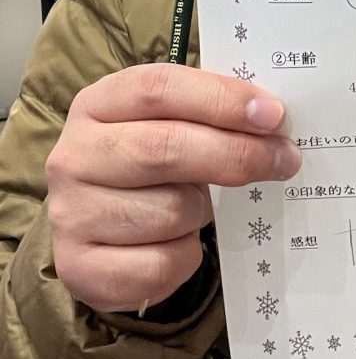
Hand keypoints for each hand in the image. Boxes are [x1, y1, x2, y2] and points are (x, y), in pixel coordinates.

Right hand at [46, 63, 300, 312]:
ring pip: (170, 212)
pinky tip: (177, 244)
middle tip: (284, 160)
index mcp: (97, 104)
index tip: (274, 114)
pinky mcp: (80, 269)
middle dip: (236, 154)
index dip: (221, 99)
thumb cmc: (145, 162)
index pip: (158, 89)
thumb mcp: (166, 122)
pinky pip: (160, 265)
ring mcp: (70, 215)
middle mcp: (74, 156)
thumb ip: (209, 113)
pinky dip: (184, 256)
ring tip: (198, 206)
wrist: (92, 225)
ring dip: (203, 212)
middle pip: (164, 148)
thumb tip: (273, 120)